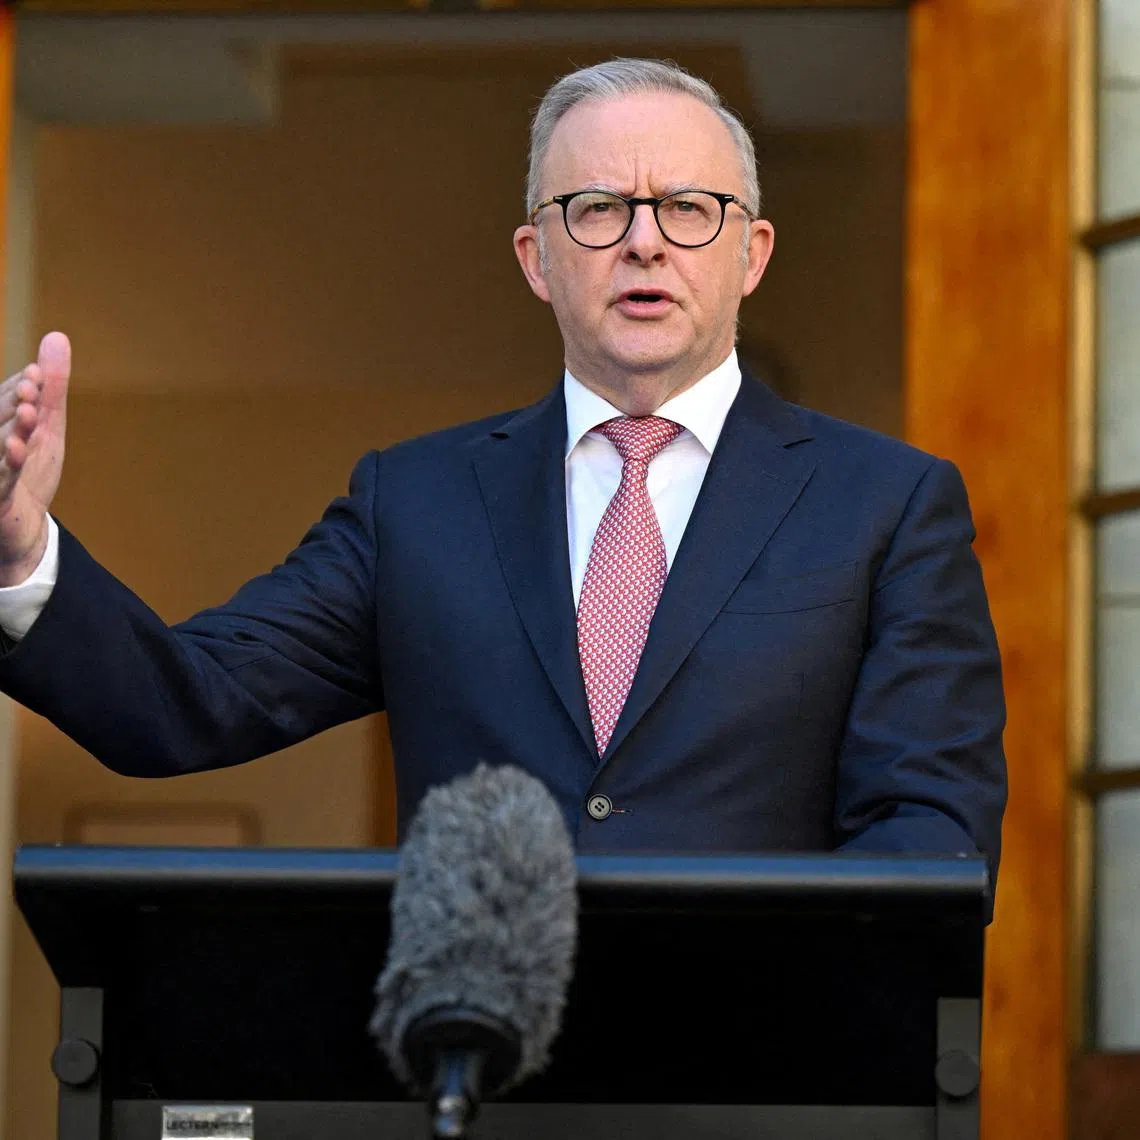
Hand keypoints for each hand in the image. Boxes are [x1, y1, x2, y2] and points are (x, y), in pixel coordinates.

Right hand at [0, 332, 68, 585]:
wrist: (19, 529)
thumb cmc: (27, 471)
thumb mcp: (45, 427)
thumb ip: (50, 388)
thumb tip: (57, 336)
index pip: (3, 401)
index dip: (19, 389)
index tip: (37, 377)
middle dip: (13, 404)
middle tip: (33, 391)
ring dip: (9, 430)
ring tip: (29, 414)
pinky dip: (5, 466)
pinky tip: (17, 451)